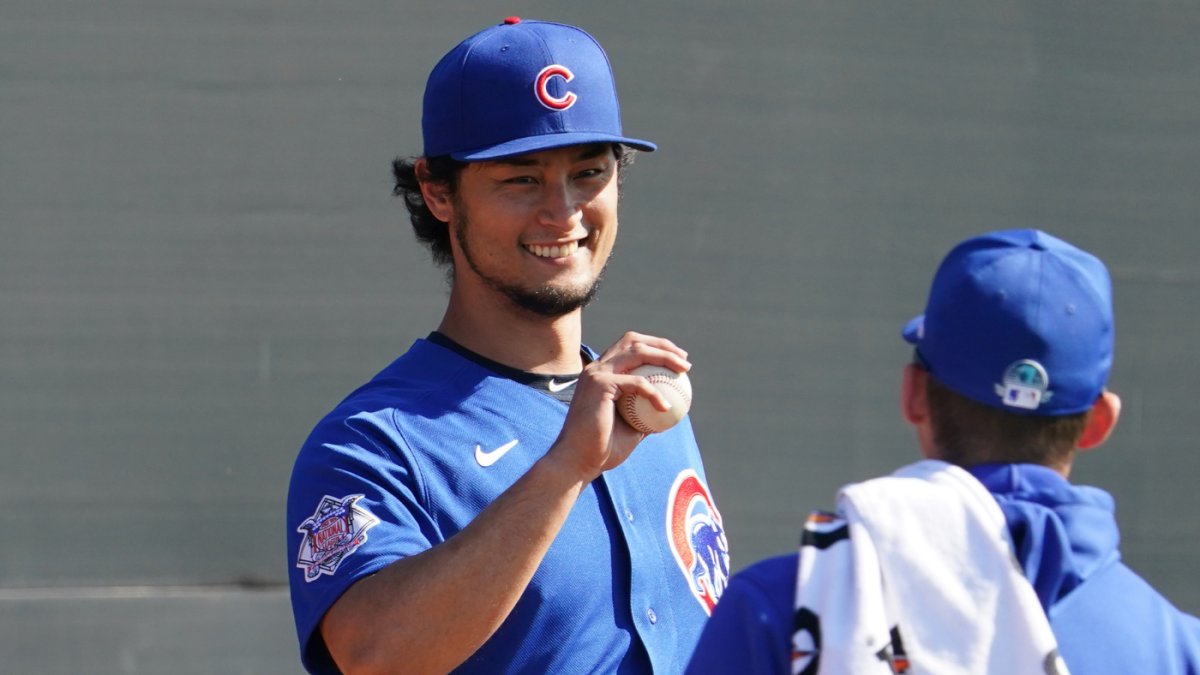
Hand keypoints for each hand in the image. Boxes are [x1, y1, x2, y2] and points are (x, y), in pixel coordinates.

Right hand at [545, 332, 690, 481]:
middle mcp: (597, 367)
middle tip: (684, 360)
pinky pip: (637, 383)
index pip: (629, 347)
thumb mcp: (631, 426)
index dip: (655, 346)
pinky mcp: (600, 384)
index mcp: (601, 373)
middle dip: (662, 344)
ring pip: (637, 352)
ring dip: (664, 357)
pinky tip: (666, 407)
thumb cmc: (603, 449)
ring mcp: (597, 373)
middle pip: (633, 340)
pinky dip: (655, 393)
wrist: (578, 461)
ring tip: (683, 370)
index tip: (678, 359)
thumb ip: (645, 411)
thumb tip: (672, 407)